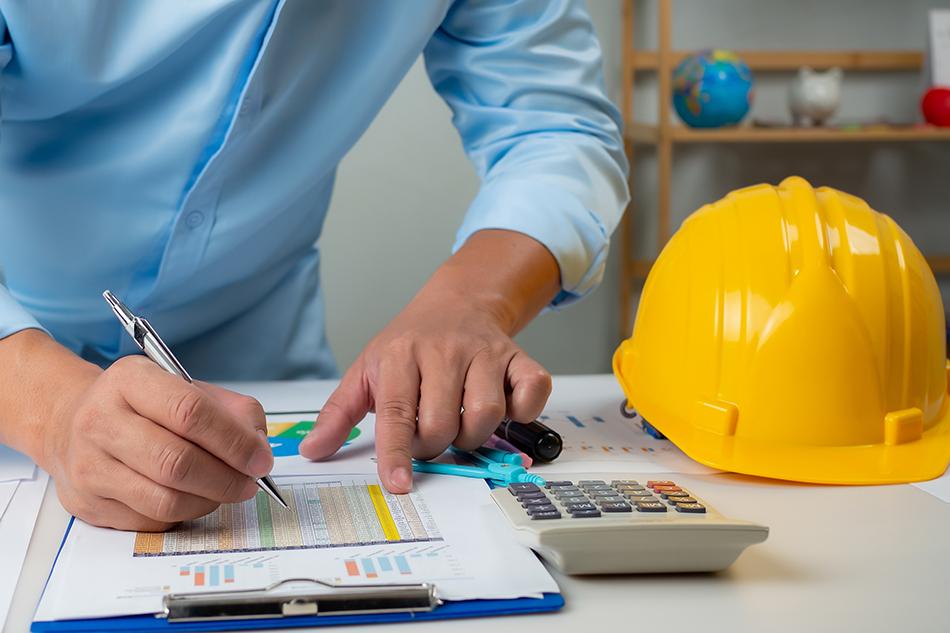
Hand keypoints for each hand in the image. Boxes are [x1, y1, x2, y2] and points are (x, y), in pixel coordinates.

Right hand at [42, 356, 273, 530]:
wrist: (70, 422)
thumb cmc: (142, 406)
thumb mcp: (186, 388)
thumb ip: (232, 411)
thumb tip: (259, 448)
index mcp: (130, 380)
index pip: (190, 412)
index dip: (233, 441)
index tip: (260, 459)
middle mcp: (101, 420)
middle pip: (177, 462)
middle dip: (226, 478)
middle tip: (250, 483)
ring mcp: (89, 465)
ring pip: (165, 499)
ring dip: (209, 500)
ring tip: (225, 490)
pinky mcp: (88, 502)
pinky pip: (151, 520)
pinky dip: (184, 513)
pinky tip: (191, 497)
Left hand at [299, 229, 559, 493]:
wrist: (457, 302)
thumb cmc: (409, 343)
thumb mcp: (366, 370)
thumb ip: (339, 413)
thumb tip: (312, 450)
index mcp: (401, 355)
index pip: (397, 413)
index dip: (396, 452)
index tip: (398, 484)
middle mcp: (444, 351)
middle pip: (443, 422)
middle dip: (434, 444)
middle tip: (428, 434)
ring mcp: (485, 353)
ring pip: (486, 414)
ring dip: (474, 435)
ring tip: (460, 423)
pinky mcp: (518, 357)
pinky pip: (532, 392)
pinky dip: (524, 410)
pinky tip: (504, 408)